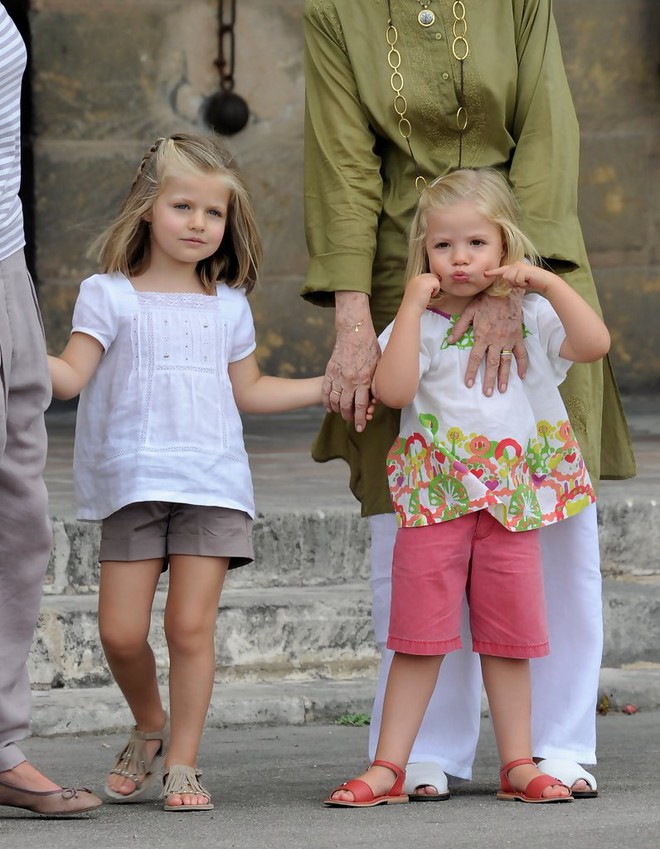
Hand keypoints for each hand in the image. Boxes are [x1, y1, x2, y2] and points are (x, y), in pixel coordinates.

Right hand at [323, 293, 380, 431]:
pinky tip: (329, 407)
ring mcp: (337, 377)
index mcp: (363, 380)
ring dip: (338, 410)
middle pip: (346, 406)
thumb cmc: (369, 348)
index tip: (360, 427)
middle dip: (349, 417)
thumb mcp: (379, 366)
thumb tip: (376, 399)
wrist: (354, 333)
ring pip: (334, 401)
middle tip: (351, 421)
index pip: (360, 406)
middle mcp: (349, 381)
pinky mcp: (330, 372)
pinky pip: (325, 391)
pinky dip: (326, 401)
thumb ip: (377, 383)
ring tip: (342, 414)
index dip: (360, 419)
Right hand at [402, 273, 441, 313]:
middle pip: (431, 275)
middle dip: (433, 284)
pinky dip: (436, 290)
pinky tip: (431, 296)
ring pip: (435, 278)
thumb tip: (433, 283)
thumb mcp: (416, 292)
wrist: (411, 310)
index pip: (426, 276)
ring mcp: (421, 279)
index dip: (429, 284)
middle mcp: (417, 277)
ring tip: (429, 295)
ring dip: (435, 287)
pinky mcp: (427, 283)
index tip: (426, 293)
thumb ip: (422, 286)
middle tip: (429, 294)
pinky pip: (437, 282)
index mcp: (413, 279)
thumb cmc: (414, 305)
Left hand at [447, 289, 525, 394]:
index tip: (469, 384)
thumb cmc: (486, 300)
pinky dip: (522, 365)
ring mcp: (508, 340)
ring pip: (506, 362)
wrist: (506, 291)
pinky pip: (521, 353)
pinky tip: (521, 376)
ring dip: (504, 376)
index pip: (475, 358)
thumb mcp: (469, 311)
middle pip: (491, 364)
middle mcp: (495, 341)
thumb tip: (449, 341)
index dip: (472, 371)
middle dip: (489, 380)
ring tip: (502, 390)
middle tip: (487, 393)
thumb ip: (459, 327)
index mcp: (482, 335)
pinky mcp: (518, 337)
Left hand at [485, 261, 557, 293]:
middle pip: (505, 277)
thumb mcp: (518, 281)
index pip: (502, 270)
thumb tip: (504, 279)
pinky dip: (522, 284)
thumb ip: (511, 279)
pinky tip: (528, 281)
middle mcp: (516, 264)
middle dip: (512, 283)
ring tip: (525, 281)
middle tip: (522, 283)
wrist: (544, 281)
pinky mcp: (524, 270)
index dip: (493, 272)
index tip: (485, 273)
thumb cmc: (532, 281)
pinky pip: (517, 281)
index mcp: (514, 267)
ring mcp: (520, 266)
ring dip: (517, 283)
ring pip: (510, 279)